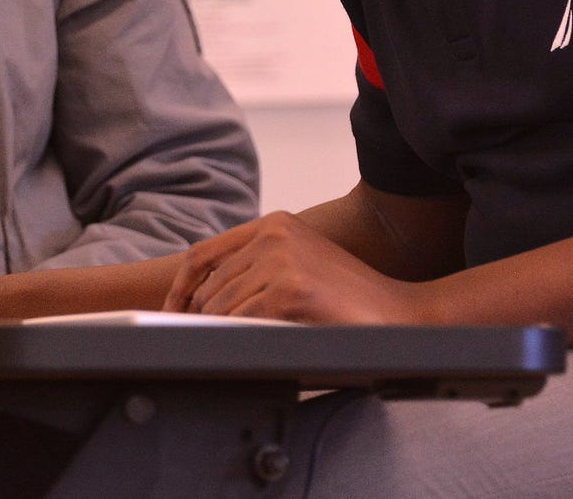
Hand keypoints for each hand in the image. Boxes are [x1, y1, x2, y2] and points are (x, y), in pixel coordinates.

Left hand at [164, 212, 436, 324]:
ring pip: (223, 305)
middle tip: (193, 343)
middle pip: (210, 284)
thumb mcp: (297, 266)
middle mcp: (273, 233)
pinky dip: (236, 338)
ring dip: (219, 332)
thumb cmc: (348, 301)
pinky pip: (243, 321)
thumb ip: (256, 270)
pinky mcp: (290, 289)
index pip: (204, 253)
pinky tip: (245, 349)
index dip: (181, 287)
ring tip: (229, 349)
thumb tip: (201, 301)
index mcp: (273, 223)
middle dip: (197, 318)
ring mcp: (281, 259)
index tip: (170, 313)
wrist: (403, 315)